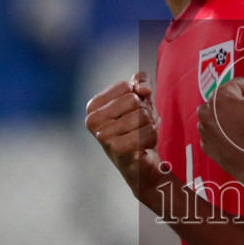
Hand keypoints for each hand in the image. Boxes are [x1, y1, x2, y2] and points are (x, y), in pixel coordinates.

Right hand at [85, 73, 159, 194]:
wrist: (142, 163)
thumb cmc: (138, 129)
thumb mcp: (141, 99)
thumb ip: (141, 81)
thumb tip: (142, 89)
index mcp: (93, 106)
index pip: (126, 86)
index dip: (138, 98)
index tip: (133, 113)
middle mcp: (92, 120)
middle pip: (134, 100)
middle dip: (144, 113)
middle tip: (138, 128)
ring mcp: (102, 136)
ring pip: (142, 116)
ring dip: (149, 127)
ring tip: (140, 138)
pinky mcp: (116, 149)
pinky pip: (146, 132)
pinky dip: (151, 139)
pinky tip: (142, 147)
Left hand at [196, 43, 243, 181]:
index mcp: (218, 96)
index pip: (241, 86)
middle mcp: (205, 111)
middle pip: (230, 100)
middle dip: (242, 108)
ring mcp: (203, 130)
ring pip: (224, 116)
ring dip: (235, 121)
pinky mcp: (206, 145)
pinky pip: (219, 132)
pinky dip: (228, 135)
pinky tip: (239, 143)